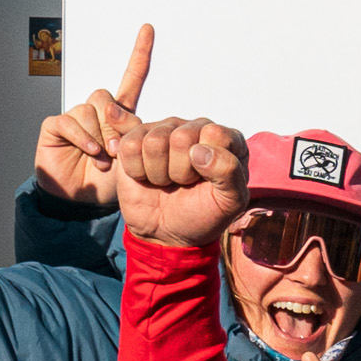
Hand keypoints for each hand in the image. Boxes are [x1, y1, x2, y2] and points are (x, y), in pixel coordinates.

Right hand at [29, 25, 156, 211]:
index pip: (131, 78)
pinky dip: (84, 138)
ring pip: (90, 109)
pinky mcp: (56, 126)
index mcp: (119, 115)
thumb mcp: (131, 159)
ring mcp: (75, 117)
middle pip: (106, 96)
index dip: (139, 53)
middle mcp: (97, 111)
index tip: (148, 28)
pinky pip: (70, 121)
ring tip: (103, 159)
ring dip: (100, 135)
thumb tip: (117, 114)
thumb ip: (131, 134)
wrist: (82, 201)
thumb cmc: (109, 181)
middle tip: (118, 151)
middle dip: (115, 125)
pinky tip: (92, 153)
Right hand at [113, 117, 249, 249]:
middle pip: (181, 138)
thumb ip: (229, 172)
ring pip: (154, 142)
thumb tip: (199, 150)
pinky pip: (130, 146)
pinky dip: (137, 171)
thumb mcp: (230, 201)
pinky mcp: (135, 138)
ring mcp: (164, 130)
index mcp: (225, 139)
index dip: (208, 164)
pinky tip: (147, 176)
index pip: (215, 134)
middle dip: (180, 171)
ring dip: (158, 173)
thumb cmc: (203, 213)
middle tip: (184, 183)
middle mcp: (194, 128)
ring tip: (167, 181)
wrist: (168, 233)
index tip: (208, 181)